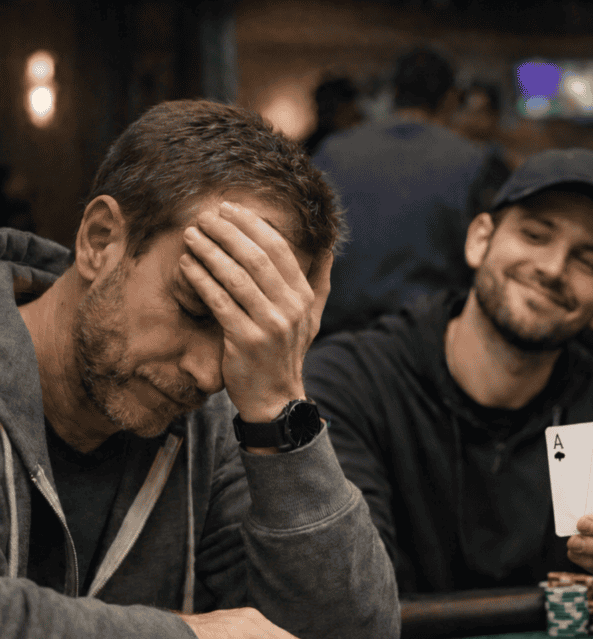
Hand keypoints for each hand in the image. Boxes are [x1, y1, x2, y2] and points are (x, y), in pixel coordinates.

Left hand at [179, 200, 332, 419]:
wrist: (275, 399)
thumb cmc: (286, 354)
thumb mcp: (311, 319)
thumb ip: (319, 282)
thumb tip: (329, 248)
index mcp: (303, 297)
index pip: (278, 249)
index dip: (252, 224)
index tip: (229, 209)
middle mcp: (290, 309)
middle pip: (256, 257)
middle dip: (227, 232)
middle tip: (205, 216)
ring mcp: (269, 325)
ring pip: (235, 276)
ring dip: (210, 251)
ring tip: (192, 235)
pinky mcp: (246, 340)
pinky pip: (219, 301)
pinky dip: (201, 279)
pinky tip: (187, 265)